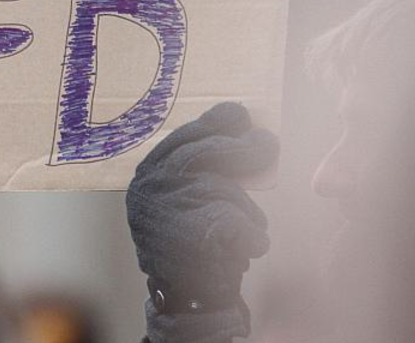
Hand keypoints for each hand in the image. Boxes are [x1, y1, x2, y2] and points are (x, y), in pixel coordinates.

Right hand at [127, 102, 277, 313]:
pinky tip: (249, 248)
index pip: (181, 137)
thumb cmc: (193, 243)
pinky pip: (238, 221)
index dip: (212, 123)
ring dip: (248, 211)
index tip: (239, 114)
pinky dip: (253, 236)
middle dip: (242, 147)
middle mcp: (149, 188)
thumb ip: (202, 165)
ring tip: (248, 232)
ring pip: (225, 190)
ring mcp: (167, 208)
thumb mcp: (187, 196)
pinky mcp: (191, 233)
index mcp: (146, 175)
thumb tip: (243, 124)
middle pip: (204, 154)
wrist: (186, 300)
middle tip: (268, 144)